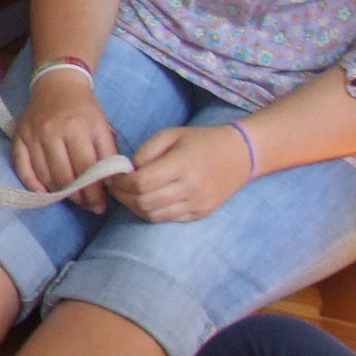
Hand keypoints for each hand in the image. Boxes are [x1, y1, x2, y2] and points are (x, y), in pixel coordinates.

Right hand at [13, 66, 124, 210]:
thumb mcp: (103, 127)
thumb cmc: (84, 109)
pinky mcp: (19, 138)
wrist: (56, 84)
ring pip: (44, 175)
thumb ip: (108, 155)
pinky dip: (32, 184)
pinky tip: (45, 192)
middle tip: (88, 205)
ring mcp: (32, 135)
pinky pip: (22, 168)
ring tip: (72, 198)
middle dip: (79, 196)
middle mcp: (52, 132)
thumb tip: (111, 186)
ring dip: (59, 193)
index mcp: (77, 127)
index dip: (95, 192)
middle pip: (65, 176)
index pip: (87, 169)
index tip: (101, 205)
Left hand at [110, 122, 250, 223]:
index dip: (121, 182)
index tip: (114, 177)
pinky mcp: (201, 213)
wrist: (240, 154)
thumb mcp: (170, 135)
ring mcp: (197, 203)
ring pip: (153, 216)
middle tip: (116, 188)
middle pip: (144, 202)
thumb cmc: (201, 141)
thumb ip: (145, 152)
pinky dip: (152, 213)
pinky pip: (168, 219)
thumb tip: (127, 172)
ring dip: (135, 207)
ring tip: (129, 195)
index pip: (141, 183)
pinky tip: (148, 200)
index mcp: (182, 164)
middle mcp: (191, 188)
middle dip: (123, 197)